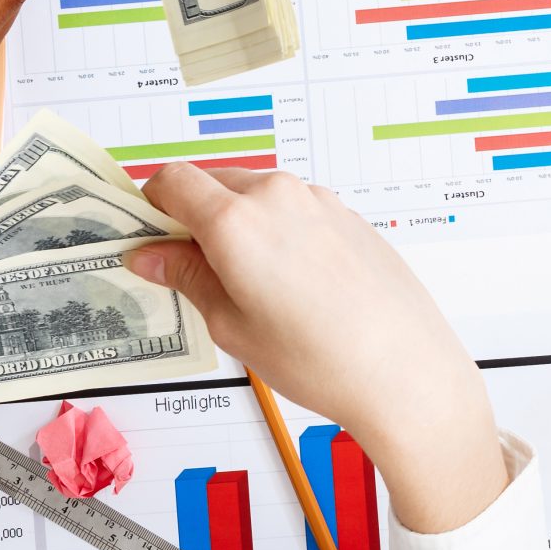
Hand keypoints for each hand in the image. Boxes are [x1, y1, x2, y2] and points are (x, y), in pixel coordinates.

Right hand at [126, 165, 506, 532]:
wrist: (404, 368)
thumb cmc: (319, 357)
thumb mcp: (231, 325)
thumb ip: (187, 277)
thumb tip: (149, 255)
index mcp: (236, 218)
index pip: (172, 181)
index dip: (151, 206)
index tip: (147, 238)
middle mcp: (278, 196)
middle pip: (214, 183)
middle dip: (193, 217)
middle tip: (189, 271)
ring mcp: (318, 202)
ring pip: (257, 196)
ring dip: (238, 224)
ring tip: (246, 287)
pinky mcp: (347, 216)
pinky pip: (295, 209)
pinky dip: (277, 232)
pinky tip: (290, 285)